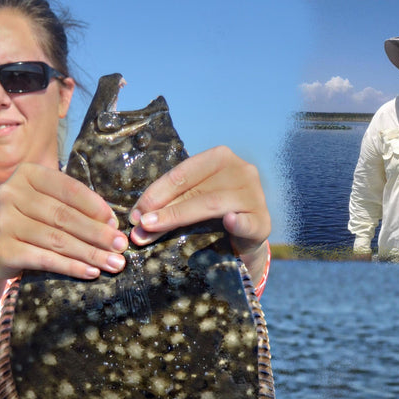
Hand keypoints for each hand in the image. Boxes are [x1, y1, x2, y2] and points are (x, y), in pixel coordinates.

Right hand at [0, 162, 127, 280]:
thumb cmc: (32, 224)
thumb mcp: (49, 206)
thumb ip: (75, 207)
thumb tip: (111, 225)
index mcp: (27, 174)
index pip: (68, 189)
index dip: (95, 207)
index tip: (116, 224)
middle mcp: (11, 193)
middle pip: (64, 216)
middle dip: (97, 234)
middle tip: (120, 247)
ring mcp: (4, 222)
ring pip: (57, 240)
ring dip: (90, 254)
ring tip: (113, 264)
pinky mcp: (4, 249)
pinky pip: (45, 259)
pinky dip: (72, 267)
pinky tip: (91, 272)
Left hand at [128, 146, 270, 258]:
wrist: (246, 240)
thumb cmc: (214, 218)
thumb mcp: (192, 203)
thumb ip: (169, 204)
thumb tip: (136, 219)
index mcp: (220, 158)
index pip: (181, 174)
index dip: (155, 193)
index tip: (135, 213)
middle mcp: (241, 170)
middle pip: (193, 190)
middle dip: (162, 210)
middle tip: (139, 227)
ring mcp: (254, 195)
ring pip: (211, 204)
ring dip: (179, 217)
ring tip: (154, 229)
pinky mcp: (263, 221)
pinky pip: (248, 221)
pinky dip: (237, 222)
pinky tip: (229, 222)